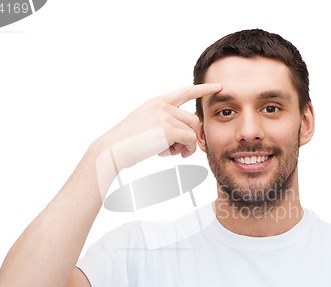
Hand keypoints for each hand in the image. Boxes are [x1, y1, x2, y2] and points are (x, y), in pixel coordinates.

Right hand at [96, 83, 221, 170]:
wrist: (112, 150)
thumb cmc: (127, 143)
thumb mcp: (146, 125)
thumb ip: (164, 123)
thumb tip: (186, 135)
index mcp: (157, 102)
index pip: (184, 91)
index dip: (202, 89)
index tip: (218, 86)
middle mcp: (162, 105)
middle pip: (192, 119)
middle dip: (190, 136)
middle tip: (179, 151)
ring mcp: (165, 116)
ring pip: (192, 130)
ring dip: (187, 145)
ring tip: (172, 153)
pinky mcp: (167, 130)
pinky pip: (189, 140)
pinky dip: (186, 150)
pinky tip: (172, 155)